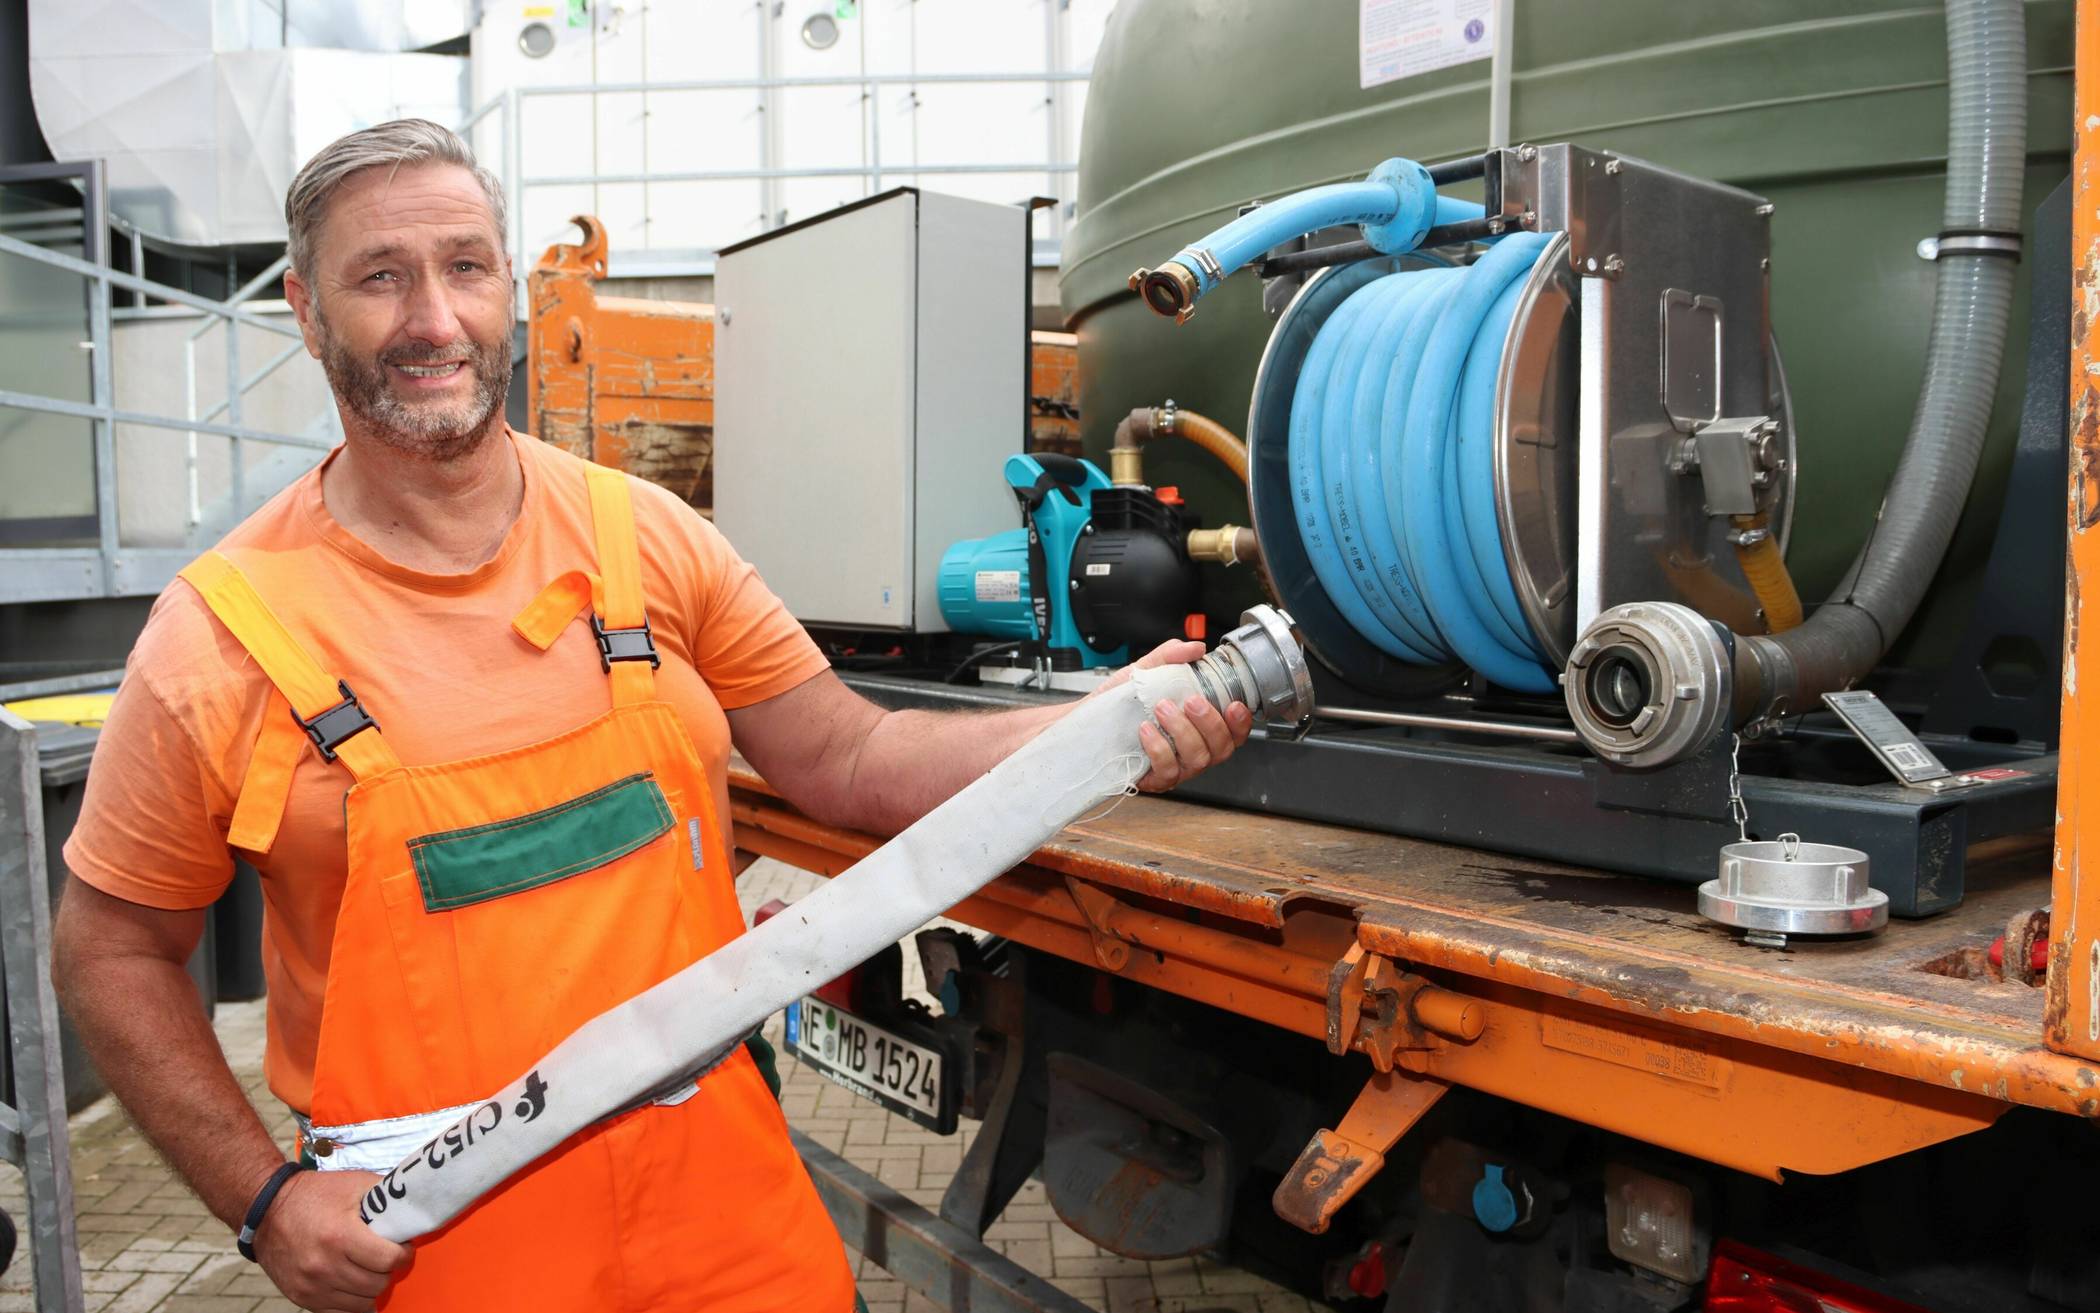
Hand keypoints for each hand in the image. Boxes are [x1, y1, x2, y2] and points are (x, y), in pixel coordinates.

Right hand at [253, 1169, 410, 1311]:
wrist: (267, 1210)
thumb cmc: (314, 1195)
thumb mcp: (353, 1184)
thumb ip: (385, 1196)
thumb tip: (412, 1207)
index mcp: (339, 1236)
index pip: (389, 1260)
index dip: (403, 1254)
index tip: (403, 1247)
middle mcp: (324, 1266)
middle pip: (377, 1284)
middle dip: (388, 1270)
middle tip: (386, 1257)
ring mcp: (311, 1286)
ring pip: (361, 1304)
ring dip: (371, 1288)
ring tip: (369, 1269)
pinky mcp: (301, 1297)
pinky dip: (352, 1302)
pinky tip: (354, 1286)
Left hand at [1101, 640, 1253, 791]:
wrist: (1087, 724)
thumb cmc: (1120, 703)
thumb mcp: (1143, 672)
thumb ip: (1169, 657)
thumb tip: (1195, 648)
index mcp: (1199, 727)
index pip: (1234, 732)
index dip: (1241, 722)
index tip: (1233, 704)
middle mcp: (1193, 750)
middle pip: (1222, 747)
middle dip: (1211, 722)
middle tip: (1191, 701)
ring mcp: (1177, 767)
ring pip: (1199, 759)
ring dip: (1184, 731)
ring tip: (1162, 709)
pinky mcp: (1155, 779)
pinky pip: (1168, 770)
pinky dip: (1160, 749)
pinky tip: (1146, 730)